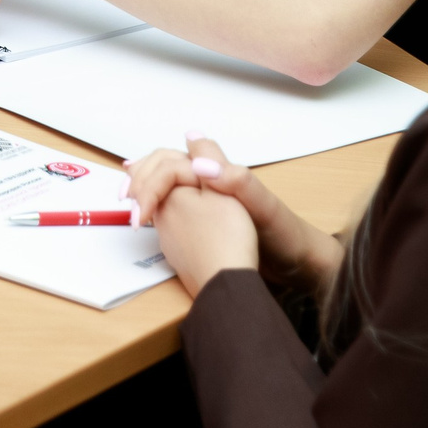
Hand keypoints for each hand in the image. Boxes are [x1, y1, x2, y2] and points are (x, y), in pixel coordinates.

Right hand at [127, 133, 340, 295]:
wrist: (302, 267)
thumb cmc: (287, 236)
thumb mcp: (264, 208)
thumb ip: (236, 182)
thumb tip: (199, 163)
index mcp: (222, 173)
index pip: (174, 160)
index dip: (151, 175)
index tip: (140, 202)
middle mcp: (212, 181)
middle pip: (165, 165)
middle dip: (140, 177)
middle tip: (125, 200)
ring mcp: (209, 200)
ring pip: (167, 183)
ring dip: (144, 187)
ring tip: (128, 202)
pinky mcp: (210, 219)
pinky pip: (176, 203)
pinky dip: (157, 204)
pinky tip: (150, 216)